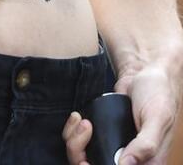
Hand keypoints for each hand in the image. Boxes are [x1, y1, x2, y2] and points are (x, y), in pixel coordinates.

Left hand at [65, 47, 182, 164]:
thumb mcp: (157, 118)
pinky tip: (78, 117)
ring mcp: (113, 145)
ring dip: (75, 139)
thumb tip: (126, 164)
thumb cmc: (158, 95)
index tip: (84, 160)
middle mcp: (130, 157)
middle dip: (80, 151)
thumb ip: (146, 143)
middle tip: (85, 128)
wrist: (143, 74)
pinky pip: (79, 139)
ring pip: (83, 154)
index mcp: (148, 162)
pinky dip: (73, 130)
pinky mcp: (101, 133)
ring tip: (82, 120)